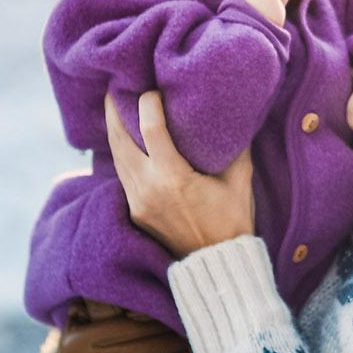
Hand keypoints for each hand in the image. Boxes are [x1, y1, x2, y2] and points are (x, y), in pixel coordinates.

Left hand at [103, 88, 256, 257]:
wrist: (217, 264)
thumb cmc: (232, 222)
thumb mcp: (240, 181)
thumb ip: (236, 147)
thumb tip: (235, 114)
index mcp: (173, 179)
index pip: (150, 129)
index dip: (147, 103)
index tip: (153, 89)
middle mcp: (148, 189)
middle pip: (119, 140)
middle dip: (114, 112)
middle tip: (112, 88)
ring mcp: (138, 202)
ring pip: (116, 157)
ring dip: (113, 131)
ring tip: (113, 107)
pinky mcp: (136, 211)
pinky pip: (122, 174)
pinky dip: (120, 152)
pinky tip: (123, 139)